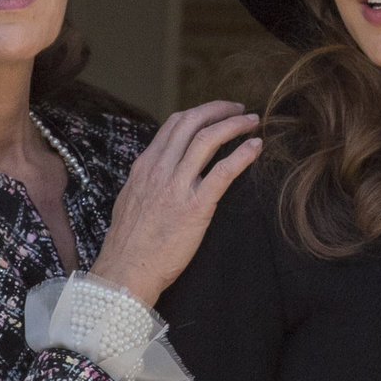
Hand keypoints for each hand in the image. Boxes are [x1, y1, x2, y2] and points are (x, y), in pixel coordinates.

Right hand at [91, 101, 261, 306]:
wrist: (125, 271)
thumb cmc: (129, 243)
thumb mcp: (131, 200)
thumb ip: (148, 181)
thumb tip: (161, 170)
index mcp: (145, 166)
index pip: (174, 124)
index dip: (200, 112)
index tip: (218, 112)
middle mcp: (160, 170)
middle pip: (192, 122)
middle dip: (220, 110)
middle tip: (240, 110)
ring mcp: (177, 187)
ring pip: (208, 139)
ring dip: (234, 125)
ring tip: (252, 122)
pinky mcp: (195, 207)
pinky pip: (223, 172)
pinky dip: (243, 155)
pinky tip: (255, 147)